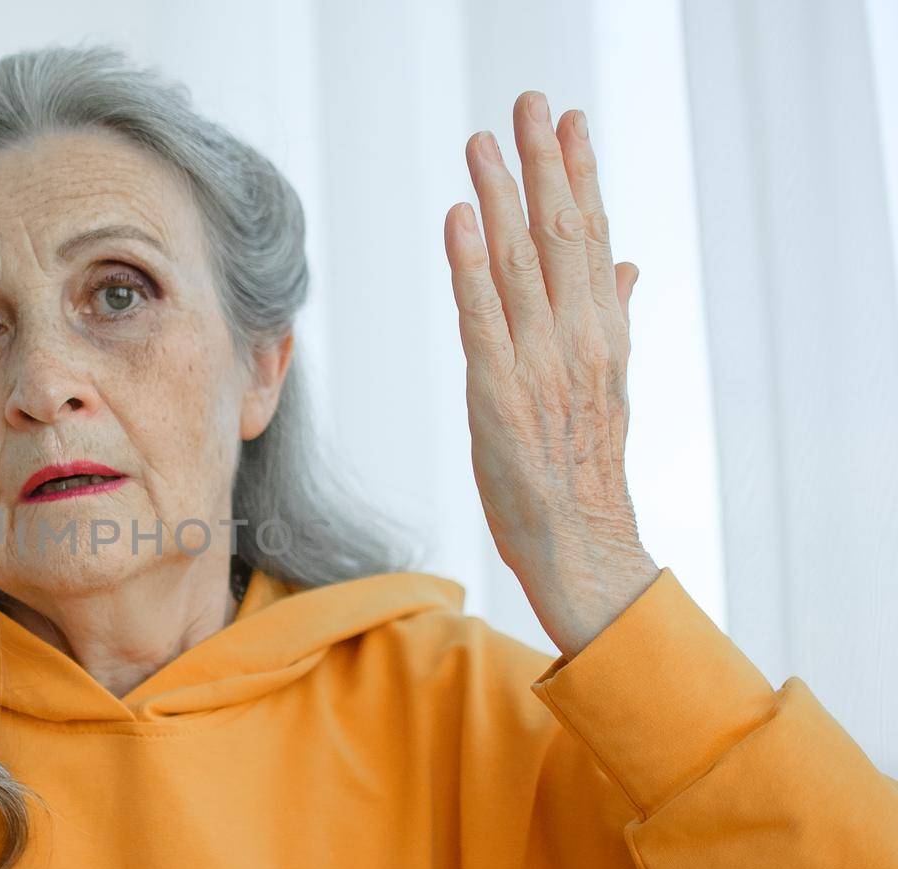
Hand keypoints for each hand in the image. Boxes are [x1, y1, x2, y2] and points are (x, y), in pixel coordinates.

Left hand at [443, 92, 656, 656]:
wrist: (581, 545)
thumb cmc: (582, 468)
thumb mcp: (607, 384)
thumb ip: (613, 317)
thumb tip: (628, 262)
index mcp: (604, 335)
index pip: (593, 238)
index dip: (582, 176)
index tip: (571, 121)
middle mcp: (577, 341)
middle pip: (560, 236)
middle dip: (544, 165)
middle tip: (529, 103)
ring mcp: (539, 367)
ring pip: (520, 267)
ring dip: (501, 199)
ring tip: (483, 144)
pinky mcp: (498, 397)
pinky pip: (482, 320)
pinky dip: (470, 267)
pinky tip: (460, 219)